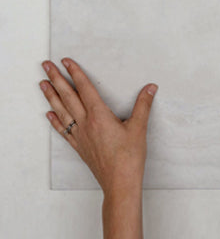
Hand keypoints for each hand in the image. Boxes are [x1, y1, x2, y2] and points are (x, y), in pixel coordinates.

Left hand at [39, 58, 157, 192]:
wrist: (119, 183)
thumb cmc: (129, 157)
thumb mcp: (139, 127)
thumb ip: (143, 105)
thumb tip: (150, 87)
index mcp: (99, 116)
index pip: (85, 89)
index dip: (75, 73)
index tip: (66, 62)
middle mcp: (86, 124)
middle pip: (68, 97)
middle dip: (56, 79)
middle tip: (46, 66)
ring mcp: (80, 136)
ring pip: (62, 111)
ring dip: (51, 96)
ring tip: (42, 84)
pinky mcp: (80, 147)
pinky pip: (63, 130)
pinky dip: (55, 120)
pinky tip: (49, 114)